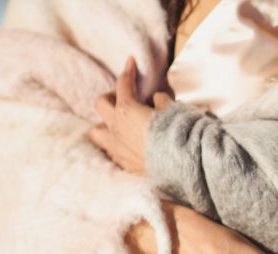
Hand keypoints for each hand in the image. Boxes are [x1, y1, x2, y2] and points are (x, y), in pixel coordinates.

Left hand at [90, 58, 173, 174]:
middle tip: (124, 98)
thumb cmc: (176, 135)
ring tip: (119, 125)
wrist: (180, 167)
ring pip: (97, 131)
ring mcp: (117, 148)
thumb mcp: (173, 110)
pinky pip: (111, 151)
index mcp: (127, 110)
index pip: (123, 84)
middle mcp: (116, 127)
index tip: (130, 62)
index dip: (128, 70)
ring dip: (105, 124)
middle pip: (101, 104)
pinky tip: (128, 145)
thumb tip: (156, 100)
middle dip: (111, 97)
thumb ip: (161, 101)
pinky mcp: (124, 164)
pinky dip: (117, 144)